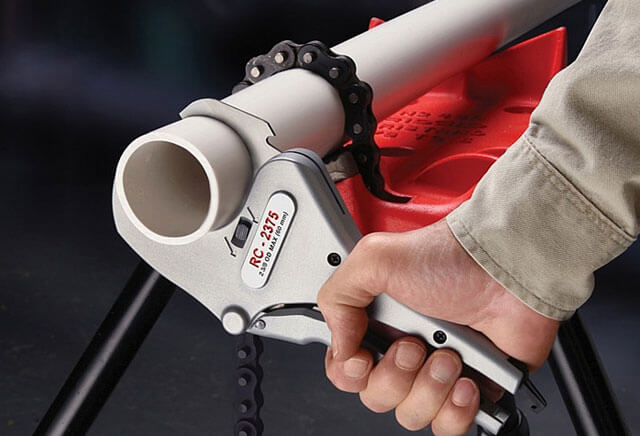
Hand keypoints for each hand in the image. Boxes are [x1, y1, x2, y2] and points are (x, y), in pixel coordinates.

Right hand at [317, 220, 558, 434]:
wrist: (506, 271)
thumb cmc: (451, 259)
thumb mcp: (375, 258)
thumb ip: (338, 296)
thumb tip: (340, 347)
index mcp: (378, 323)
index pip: (344, 370)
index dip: (350, 372)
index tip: (365, 357)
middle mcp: (403, 350)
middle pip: (377, 397)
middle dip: (397, 375)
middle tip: (416, 344)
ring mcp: (436, 371)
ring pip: (412, 414)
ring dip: (430, 388)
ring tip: (450, 356)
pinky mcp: (470, 388)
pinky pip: (448, 426)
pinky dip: (457, 410)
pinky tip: (467, 381)